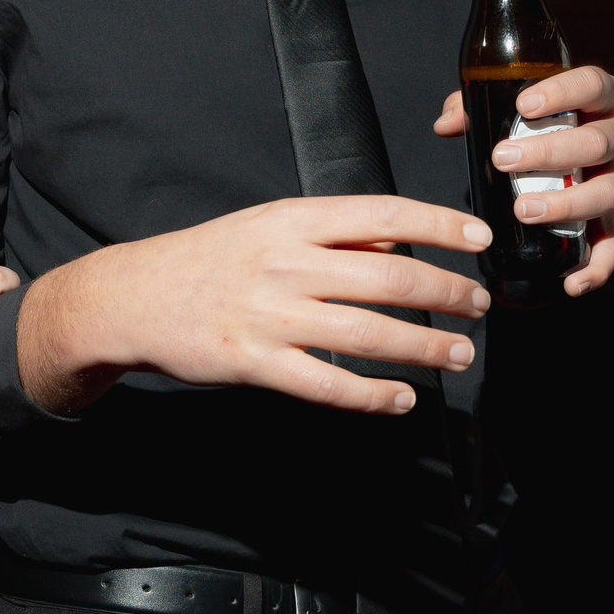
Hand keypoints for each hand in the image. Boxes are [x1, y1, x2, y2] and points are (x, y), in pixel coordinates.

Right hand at [20, 197, 493, 419]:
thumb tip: (399, 245)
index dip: (438, 225)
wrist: (133, 297)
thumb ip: (331, 237)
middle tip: (479, 306)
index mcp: (291, 219)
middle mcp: (284, 262)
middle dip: (445, 293)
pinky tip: (401, 398)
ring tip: (458, 353)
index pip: (382, 214)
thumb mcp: (267, 227)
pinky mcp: (255, 362)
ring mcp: (269, 315)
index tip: (479, 238)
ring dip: (424, 346)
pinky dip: (372, 394)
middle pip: (388, 277)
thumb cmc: (207, 260)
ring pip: (366, 333)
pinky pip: (327, 383)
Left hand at [435, 65, 613, 294]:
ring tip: (523, 209)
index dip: (564, 92)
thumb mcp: (507, 106)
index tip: (524, 105)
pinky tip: (572, 283)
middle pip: (597, 142)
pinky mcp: (611, 218)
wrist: (559, 150)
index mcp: (598, 100)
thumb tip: (446, 123)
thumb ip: (475, 107)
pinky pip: (613, 245)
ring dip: (566, 204)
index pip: (592, 85)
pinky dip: (598, 267)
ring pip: (606, 192)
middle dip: (551, 152)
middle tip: (503, 159)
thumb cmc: (532, 124)